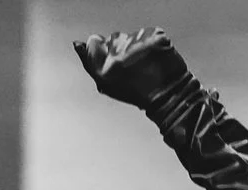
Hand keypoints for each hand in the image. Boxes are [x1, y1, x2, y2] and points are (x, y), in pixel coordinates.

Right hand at [72, 27, 190, 107]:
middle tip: (134, 67)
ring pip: (133, 36)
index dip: (103, 50)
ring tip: (147, 64)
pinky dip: (153, 43)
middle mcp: (120, 52)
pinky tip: (156, 58)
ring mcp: (139, 43)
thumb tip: (78, 44)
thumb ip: (90, 63)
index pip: (94, 42)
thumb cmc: (139, 94)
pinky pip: (150, 34)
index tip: (114, 61)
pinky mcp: (155, 37)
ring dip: (139, 46)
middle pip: (115, 38)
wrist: (170, 97)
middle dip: (122, 49)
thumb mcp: (108, 85)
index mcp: (106, 66)